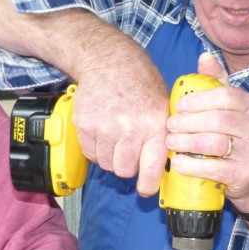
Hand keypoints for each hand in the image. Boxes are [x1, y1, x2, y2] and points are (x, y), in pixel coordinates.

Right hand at [70, 36, 170, 196]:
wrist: (109, 60)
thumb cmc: (140, 83)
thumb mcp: (163, 106)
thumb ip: (163, 136)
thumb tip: (163, 168)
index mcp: (155, 125)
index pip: (150, 170)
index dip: (147, 185)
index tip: (145, 188)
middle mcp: (130, 129)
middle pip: (125, 171)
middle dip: (127, 166)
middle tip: (129, 151)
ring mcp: (105, 127)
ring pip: (106, 164)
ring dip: (111, 157)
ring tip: (116, 137)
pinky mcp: (85, 125)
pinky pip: (90, 153)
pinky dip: (96, 149)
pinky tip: (103, 132)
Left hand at [165, 53, 248, 211]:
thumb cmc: (235, 136)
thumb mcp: (230, 108)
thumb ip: (217, 82)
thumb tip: (204, 56)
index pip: (225, 95)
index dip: (198, 100)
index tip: (179, 106)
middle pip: (217, 120)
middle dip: (188, 122)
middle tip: (169, 126)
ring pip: (215, 143)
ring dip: (187, 142)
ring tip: (171, 142)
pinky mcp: (244, 174)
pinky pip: (215, 168)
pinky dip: (192, 165)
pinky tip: (178, 163)